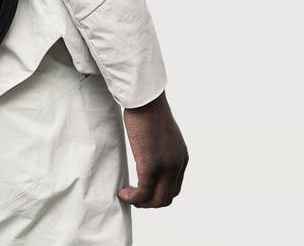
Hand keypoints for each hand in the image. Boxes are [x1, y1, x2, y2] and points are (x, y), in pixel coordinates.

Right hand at [117, 90, 187, 207]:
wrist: (145, 100)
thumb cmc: (148, 109)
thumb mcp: (161, 133)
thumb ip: (160, 146)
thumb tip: (148, 150)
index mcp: (181, 158)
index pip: (174, 187)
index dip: (157, 192)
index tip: (142, 189)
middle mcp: (177, 165)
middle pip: (167, 197)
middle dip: (149, 202)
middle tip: (133, 196)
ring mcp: (165, 167)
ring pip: (157, 200)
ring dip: (141, 203)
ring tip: (127, 196)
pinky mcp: (150, 166)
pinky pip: (143, 192)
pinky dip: (133, 197)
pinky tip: (122, 192)